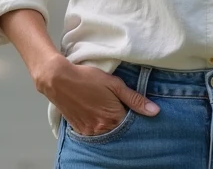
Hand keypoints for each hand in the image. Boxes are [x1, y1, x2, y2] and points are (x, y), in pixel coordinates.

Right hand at [33, 55, 159, 136]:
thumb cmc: (86, 78)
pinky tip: (95, 112)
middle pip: (119, 130)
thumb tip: (155, 111)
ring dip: (109, 124)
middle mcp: (102, 129)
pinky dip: (98, 126)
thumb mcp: (114, 84)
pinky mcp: (80, 130)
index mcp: (114, 118)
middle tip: (116, 105)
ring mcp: (90, 132)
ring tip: (104, 107)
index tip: (130, 107)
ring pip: (107, 132)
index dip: (133, 115)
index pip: (132, 124)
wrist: (58, 79)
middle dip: (121, 121)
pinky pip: (95, 133)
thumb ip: (134, 99)